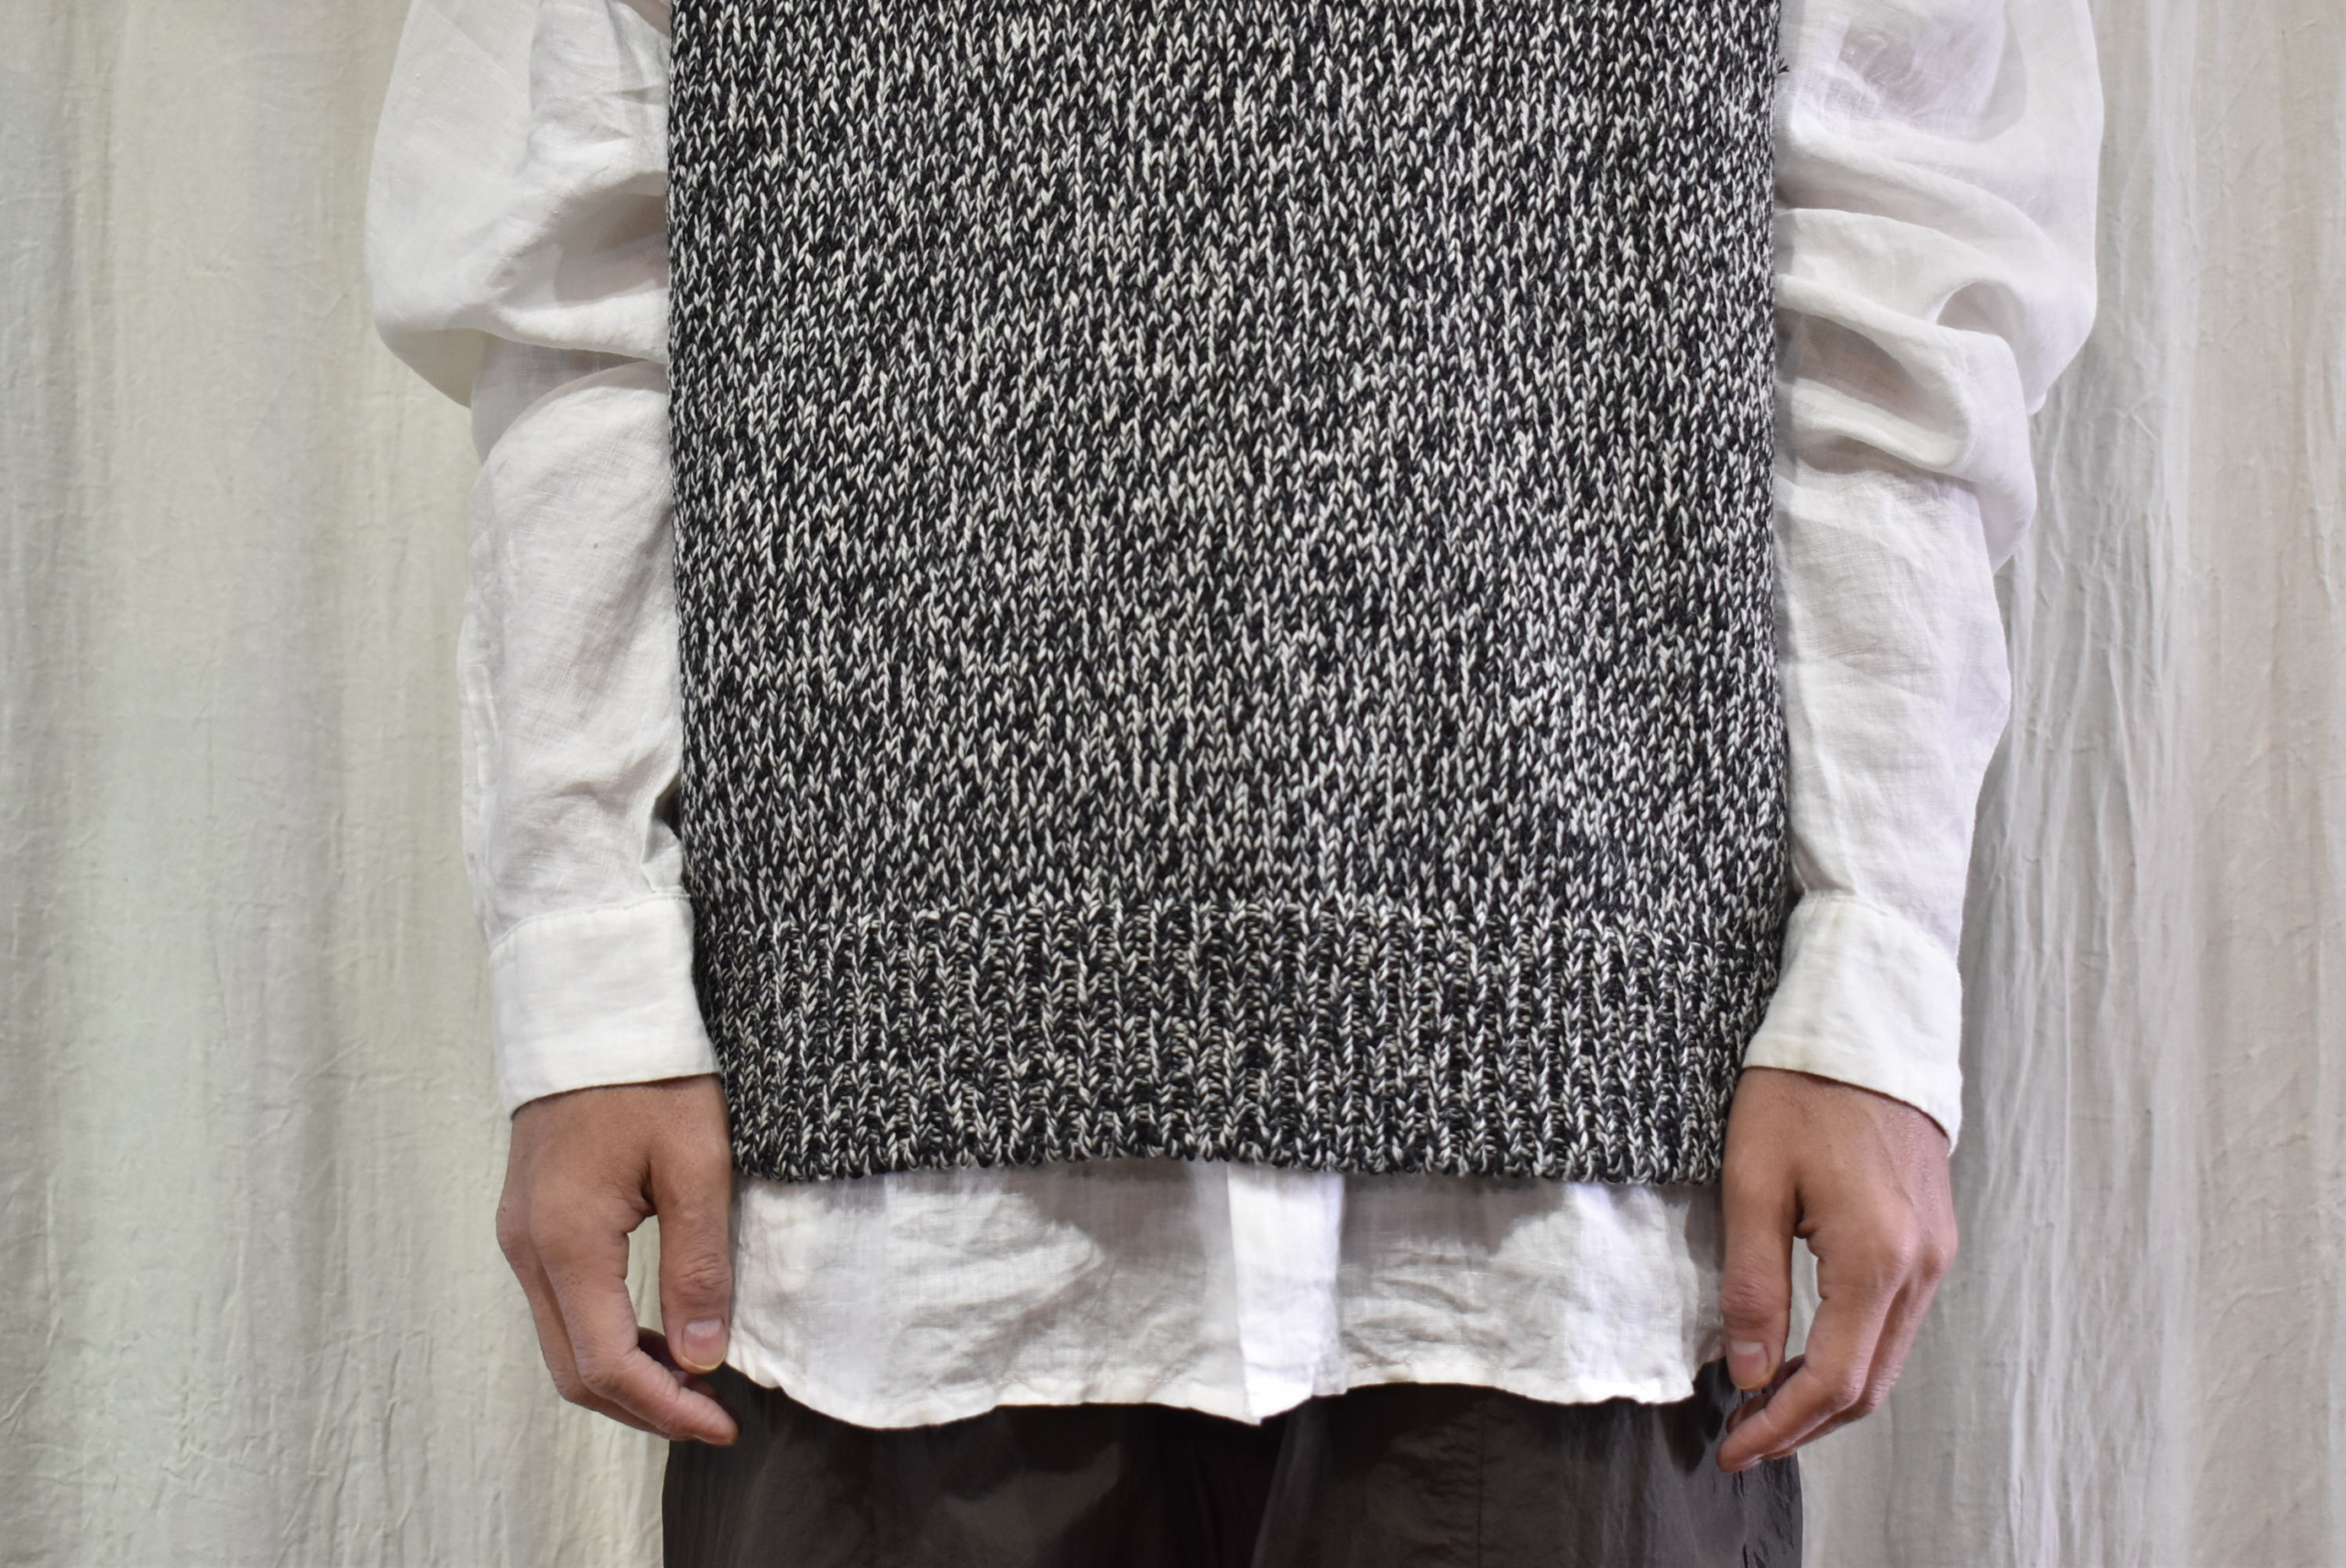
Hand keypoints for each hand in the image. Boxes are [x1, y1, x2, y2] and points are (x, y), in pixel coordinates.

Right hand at [495, 1074, 739, 1443]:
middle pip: (575, 1370)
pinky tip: (658, 1331)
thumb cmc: (651, 1072)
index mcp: (565, 1241)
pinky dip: (607, 1336)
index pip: (607, 1364)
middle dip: (644, 1407)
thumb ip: (697, 1263)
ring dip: (625, 1375)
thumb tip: (702, 1356)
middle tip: (714, 1416)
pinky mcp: (531, 1220)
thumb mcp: (696, 1162)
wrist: (593, 1004)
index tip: (724, 1424)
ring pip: (563, 1342)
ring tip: (694, 1382)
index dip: (666, 1408)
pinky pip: (560, 1306)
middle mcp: (528, 1249)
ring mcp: (521, 1235)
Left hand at [1712, 1065, 1954, 1471]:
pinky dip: (1853, 1352)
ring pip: (1888, 1358)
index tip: (1734, 1447)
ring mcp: (1935, 1252)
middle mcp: (1921, 1266)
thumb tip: (1752, 1375)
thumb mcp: (1753, 1183)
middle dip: (1805, 1424)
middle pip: (1871, 1386)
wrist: (1864, 1025)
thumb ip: (1753, 1286)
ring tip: (1764, 1403)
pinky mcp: (1931, 1235)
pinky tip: (1806, 1349)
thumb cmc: (1800, 1091)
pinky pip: (1897, 1320)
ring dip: (1830, 1392)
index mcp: (1877, 1259)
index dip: (1781, 1426)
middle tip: (1743, 1438)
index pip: (1834, 1381)